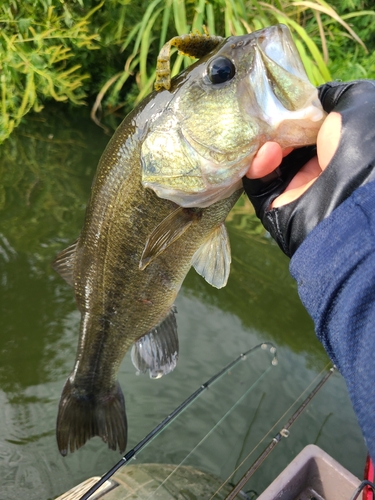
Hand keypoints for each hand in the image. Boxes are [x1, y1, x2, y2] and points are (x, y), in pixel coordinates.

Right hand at [243, 80, 374, 256]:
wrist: (352, 200)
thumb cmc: (361, 147)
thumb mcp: (359, 102)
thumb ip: (333, 94)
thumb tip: (310, 97)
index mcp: (339, 144)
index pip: (306, 124)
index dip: (291, 111)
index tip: (280, 101)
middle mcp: (318, 166)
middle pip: (283, 140)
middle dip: (271, 127)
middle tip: (266, 117)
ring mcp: (297, 187)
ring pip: (266, 160)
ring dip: (262, 144)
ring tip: (268, 139)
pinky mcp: (276, 205)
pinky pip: (257, 183)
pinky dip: (257, 166)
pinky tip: (266, 155)